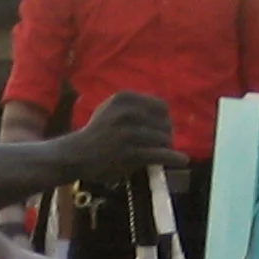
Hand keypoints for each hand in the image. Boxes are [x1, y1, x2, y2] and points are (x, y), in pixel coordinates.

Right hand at [61, 90, 186, 185]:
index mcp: (124, 98)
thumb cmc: (96, 133)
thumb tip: (165, 114)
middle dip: (166, 135)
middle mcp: (127, 112)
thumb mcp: (112, 110)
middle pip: (165, 123)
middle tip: (160, 145)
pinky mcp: (130, 153)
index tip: (161, 129)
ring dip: (165, 148)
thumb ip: (135, 108)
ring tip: (159, 154)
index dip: (163, 119)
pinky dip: (173, 158)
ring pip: (164, 139)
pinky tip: (182, 160)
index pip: (161, 106)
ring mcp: (129, 133)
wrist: (76, 154)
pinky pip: (159, 154)